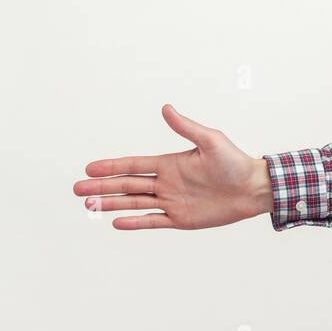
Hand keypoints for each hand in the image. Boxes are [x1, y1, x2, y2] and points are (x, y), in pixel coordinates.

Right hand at [74, 104, 273, 229]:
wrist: (254, 189)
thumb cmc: (236, 162)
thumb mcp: (211, 141)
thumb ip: (186, 128)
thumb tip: (166, 108)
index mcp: (170, 163)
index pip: (133, 165)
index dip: (111, 167)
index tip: (89, 168)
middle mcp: (167, 182)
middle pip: (127, 185)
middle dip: (102, 187)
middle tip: (77, 190)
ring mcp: (172, 201)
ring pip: (135, 203)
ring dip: (112, 204)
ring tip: (89, 206)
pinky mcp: (182, 219)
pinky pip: (153, 221)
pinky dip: (135, 223)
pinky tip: (116, 223)